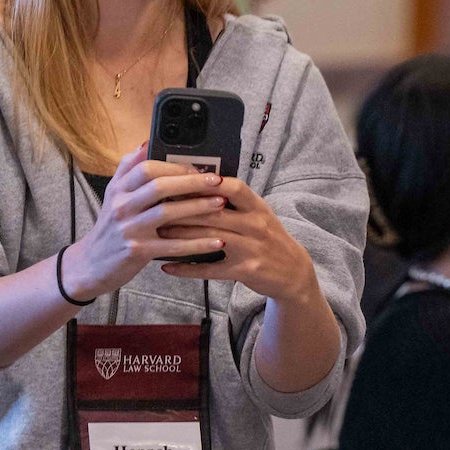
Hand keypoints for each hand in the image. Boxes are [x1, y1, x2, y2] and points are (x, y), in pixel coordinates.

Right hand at [62, 144, 226, 298]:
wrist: (91, 264)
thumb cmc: (111, 227)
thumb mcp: (113, 195)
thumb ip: (129, 168)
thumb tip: (147, 142)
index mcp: (118, 189)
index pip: (146, 167)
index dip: (175, 166)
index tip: (198, 168)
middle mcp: (122, 206)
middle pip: (159, 186)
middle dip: (191, 182)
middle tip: (217, 181)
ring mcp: (129, 229)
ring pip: (167, 213)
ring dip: (197, 207)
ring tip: (221, 203)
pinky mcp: (138, 251)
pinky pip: (173, 245)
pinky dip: (197, 243)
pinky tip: (217, 241)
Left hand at [160, 175, 321, 305]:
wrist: (292, 272)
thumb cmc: (268, 238)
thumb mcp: (259, 216)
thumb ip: (234, 202)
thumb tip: (199, 183)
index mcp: (258, 207)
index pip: (235, 188)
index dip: (210, 182)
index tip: (184, 177)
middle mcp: (256, 225)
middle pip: (214, 213)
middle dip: (183, 209)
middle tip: (157, 206)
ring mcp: (251, 249)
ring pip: (210, 238)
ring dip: (180, 235)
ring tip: (158, 231)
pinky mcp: (245, 271)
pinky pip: (211, 269)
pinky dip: (187, 269)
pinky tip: (168, 266)